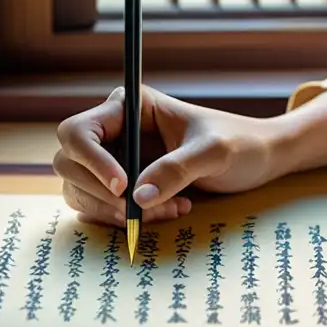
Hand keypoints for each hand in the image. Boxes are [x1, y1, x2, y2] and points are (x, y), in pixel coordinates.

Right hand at [53, 86, 278, 226]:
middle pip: (70, 164)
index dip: (92, 162)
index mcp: (129, 107)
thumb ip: (177, 169)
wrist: (257, 160)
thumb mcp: (214, 151)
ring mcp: (113, 160)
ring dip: (114, 212)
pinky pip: (99, 208)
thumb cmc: (240, 143)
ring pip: (79, 191)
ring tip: (167, 210)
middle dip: (103, 194)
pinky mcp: (120, 187)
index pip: (79, 132)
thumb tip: (138, 197)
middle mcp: (114, 131)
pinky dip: (123, 220)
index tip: (123, 187)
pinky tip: (165, 212)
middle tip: (141, 210)